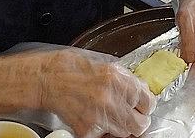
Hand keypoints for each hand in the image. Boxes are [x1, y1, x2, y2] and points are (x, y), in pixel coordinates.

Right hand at [36, 48, 154, 137]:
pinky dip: (101, 132)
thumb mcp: (104, 63)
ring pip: (124, 133)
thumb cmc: (70, 67)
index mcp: (119, 79)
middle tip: (129, 116)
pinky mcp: (87, 130)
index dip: (145, 105)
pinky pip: (103, 137)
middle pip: (140, 124)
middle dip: (136, 120)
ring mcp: (100, 117)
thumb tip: (138, 90)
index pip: (148, 102)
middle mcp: (112, 99)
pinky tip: (94, 120)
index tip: (141, 106)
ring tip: (108, 116)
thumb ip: (124, 78)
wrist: (46, 78)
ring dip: (119, 127)